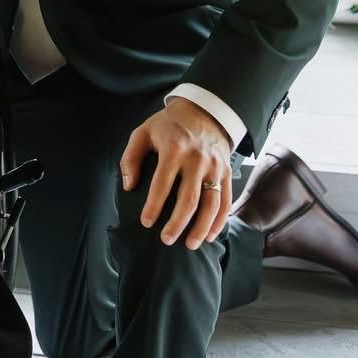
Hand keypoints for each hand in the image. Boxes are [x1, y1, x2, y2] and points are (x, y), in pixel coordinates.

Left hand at [120, 98, 233, 250]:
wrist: (203, 112)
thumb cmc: (167, 125)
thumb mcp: (142, 133)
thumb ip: (131, 158)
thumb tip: (129, 187)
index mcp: (174, 149)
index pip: (162, 184)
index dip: (154, 206)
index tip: (147, 223)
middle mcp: (197, 160)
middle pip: (189, 199)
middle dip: (178, 223)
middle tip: (166, 240)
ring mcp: (215, 167)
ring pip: (211, 204)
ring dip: (201, 227)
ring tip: (190, 244)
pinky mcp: (227, 172)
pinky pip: (226, 201)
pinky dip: (220, 221)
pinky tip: (209, 235)